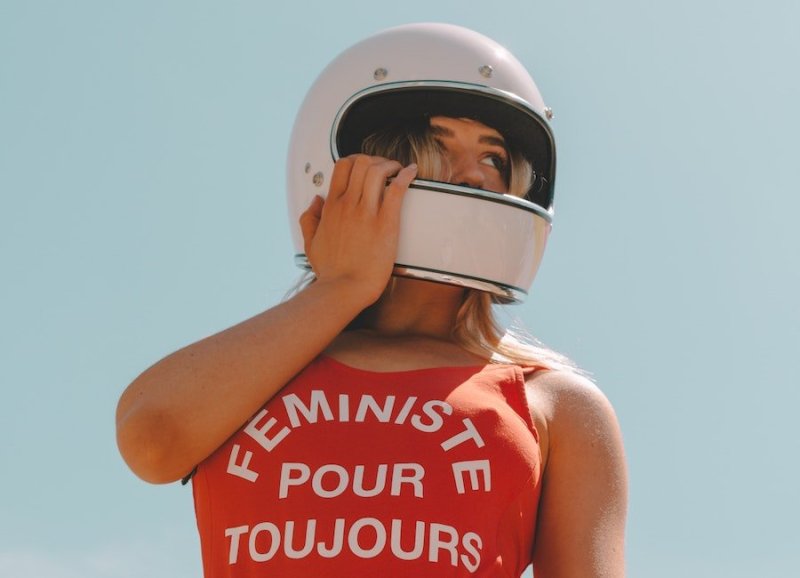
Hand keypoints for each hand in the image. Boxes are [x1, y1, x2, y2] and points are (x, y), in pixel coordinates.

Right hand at [299, 155, 417, 304]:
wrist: (344, 289)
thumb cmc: (331, 272)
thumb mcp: (310, 243)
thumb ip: (309, 218)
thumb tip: (316, 201)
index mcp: (331, 207)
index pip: (342, 166)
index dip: (356, 160)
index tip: (365, 167)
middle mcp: (348, 204)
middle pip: (361, 162)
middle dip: (375, 159)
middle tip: (384, 168)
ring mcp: (367, 212)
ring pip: (377, 170)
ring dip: (390, 165)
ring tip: (397, 171)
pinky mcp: (386, 223)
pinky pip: (397, 189)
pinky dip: (406, 175)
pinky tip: (411, 172)